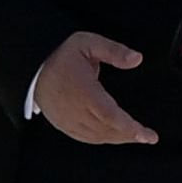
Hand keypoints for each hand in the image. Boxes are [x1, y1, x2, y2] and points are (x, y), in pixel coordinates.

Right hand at [35, 33, 158, 145]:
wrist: (32, 67)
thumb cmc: (60, 55)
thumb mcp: (88, 43)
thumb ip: (114, 51)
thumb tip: (137, 59)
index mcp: (84, 91)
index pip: (110, 116)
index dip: (130, 128)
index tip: (149, 136)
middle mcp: (75, 110)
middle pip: (107, 131)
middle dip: (130, 136)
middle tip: (148, 137)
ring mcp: (67, 119)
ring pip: (97, 137)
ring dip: (117, 139)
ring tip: (134, 137)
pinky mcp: (62, 124)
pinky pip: (85, 138)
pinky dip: (102, 139)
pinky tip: (112, 136)